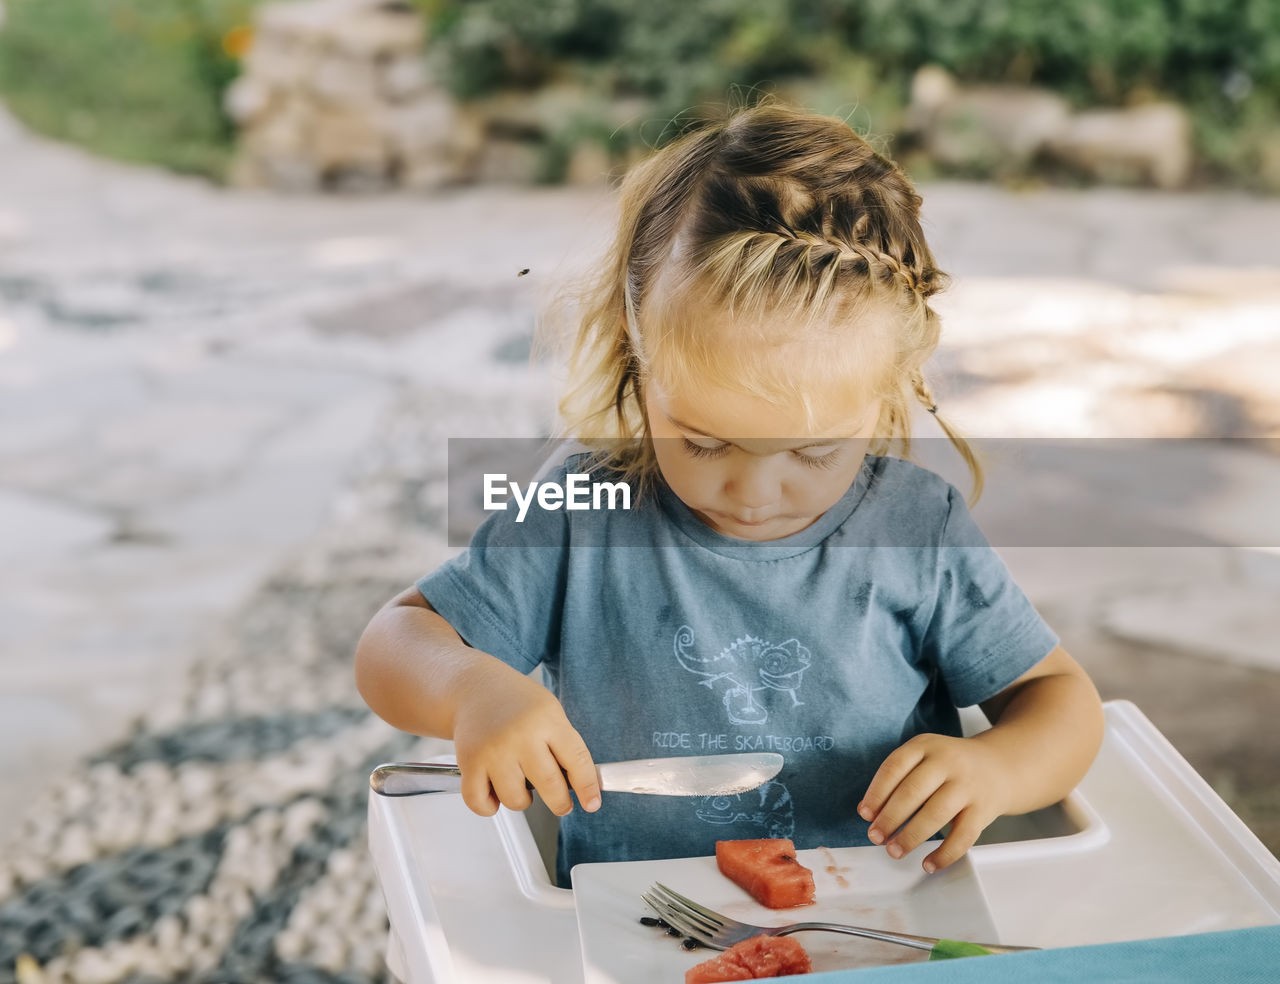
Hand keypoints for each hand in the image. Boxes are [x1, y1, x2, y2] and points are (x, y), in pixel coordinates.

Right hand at [451, 661, 601, 818]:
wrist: (474, 688)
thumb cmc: (515, 702)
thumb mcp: (550, 712)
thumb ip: (566, 746)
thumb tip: (585, 787)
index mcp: (546, 719)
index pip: (577, 761)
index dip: (588, 788)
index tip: (592, 803)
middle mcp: (520, 735)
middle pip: (551, 786)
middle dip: (561, 802)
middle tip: (562, 803)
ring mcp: (493, 750)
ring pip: (516, 800)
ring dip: (522, 800)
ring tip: (520, 782)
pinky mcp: (469, 763)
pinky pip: (481, 803)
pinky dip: (489, 806)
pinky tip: (495, 792)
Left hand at [857, 733, 1010, 872]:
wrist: (1000, 766)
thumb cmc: (950, 766)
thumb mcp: (925, 757)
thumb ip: (899, 778)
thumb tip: (870, 813)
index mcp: (926, 745)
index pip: (894, 767)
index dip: (876, 792)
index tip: (864, 814)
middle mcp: (947, 761)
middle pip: (913, 791)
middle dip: (889, 818)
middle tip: (875, 837)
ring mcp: (967, 785)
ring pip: (936, 814)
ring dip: (911, 836)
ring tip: (894, 850)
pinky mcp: (983, 809)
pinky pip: (963, 836)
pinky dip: (944, 854)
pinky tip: (928, 864)